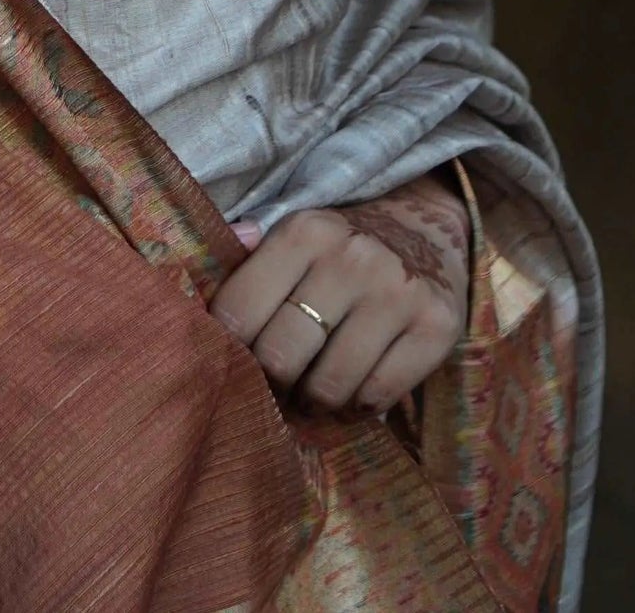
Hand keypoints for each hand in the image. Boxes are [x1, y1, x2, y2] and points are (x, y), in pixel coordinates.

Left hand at [208, 171, 470, 412]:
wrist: (426, 227)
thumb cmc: (340, 245)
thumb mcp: (294, 237)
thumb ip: (246, 265)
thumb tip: (196, 292)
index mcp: (304, 231)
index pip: (238, 315)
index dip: (230, 351)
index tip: (240, 360)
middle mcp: (351, 257)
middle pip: (280, 358)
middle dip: (274, 383)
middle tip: (281, 384)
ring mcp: (397, 292)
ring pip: (329, 387)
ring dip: (316, 402)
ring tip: (316, 389)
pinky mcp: (437, 327)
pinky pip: (377, 398)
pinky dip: (359, 407)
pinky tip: (356, 389)